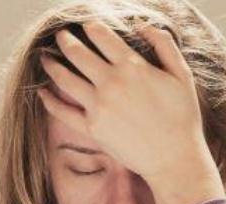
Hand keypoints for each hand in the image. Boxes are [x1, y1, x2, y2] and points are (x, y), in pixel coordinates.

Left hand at [38, 20, 214, 180]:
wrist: (174, 158)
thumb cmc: (183, 118)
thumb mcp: (182, 75)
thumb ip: (164, 45)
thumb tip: (144, 25)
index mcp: (132, 67)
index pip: (102, 36)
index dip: (92, 27)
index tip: (87, 26)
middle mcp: (111, 83)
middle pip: (78, 53)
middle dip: (66, 40)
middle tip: (62, 36)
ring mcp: (99, 106)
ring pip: (65, 78)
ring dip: (52, 65)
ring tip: (45, 58)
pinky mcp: (93, 128)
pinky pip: (63, 112)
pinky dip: (49, 101)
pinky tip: (42, 93)